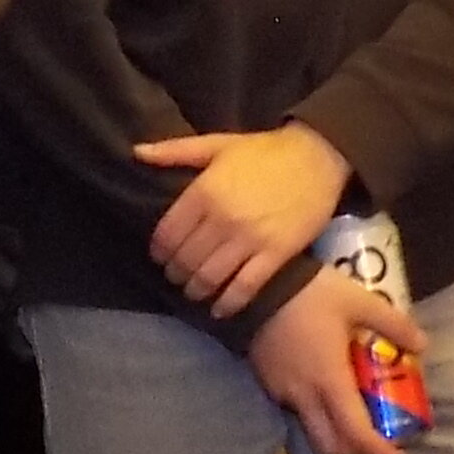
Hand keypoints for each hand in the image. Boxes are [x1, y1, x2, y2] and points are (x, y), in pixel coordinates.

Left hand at [138, 120, 352, 315]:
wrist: (317, 158)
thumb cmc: (264, 152)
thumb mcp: (217, 144)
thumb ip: (175, 151)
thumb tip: (136, 153)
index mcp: (203, 191)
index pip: (167, 235)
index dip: (159, 252)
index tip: (160, 257)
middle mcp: (222, 219)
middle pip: (185, 260)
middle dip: (176, 273)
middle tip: (177, 277)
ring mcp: (249, 239)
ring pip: (210, 278)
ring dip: (196, 290)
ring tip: (194, 291)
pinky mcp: (276, 255)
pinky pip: (244, 288)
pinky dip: (227, 304)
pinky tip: (219, 309)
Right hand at [249, 272, 415, 453]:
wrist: (256, 285)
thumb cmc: (311, 295)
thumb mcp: (359, 301)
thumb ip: (393, 324)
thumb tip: (422, 345)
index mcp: (330, 381)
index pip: (355, 434)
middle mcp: (306, 397)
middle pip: (331, 450)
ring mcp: (284, 394)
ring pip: (312, 437)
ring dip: (338, 447)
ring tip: (359, 436)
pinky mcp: (270, 386)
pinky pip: (298, 417)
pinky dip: (320, 425)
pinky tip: (332, 408)